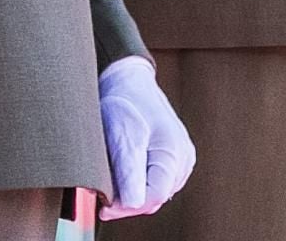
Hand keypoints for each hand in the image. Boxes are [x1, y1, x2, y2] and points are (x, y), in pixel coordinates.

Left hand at [98, 56, 195, 220]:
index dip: (126, 207)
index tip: (103, 205)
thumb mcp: (122, 136)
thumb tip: (133, 205)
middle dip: (128, 199)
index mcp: (174, 152)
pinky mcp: (173, 156)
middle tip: (103, 193)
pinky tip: (124, 169)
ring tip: (113, 175)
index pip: (153, 197)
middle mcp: (183, 158)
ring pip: (154, 191)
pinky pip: (155, 180)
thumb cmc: (125, 101)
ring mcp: (180, 157)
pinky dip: (138, 181)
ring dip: (133, 191)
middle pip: (155, 197)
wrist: (128, 78)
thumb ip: (130, 172)